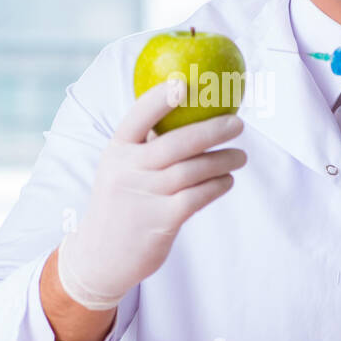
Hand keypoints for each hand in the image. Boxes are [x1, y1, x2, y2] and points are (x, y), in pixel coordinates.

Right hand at [57, 79, 246, 309]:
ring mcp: (144, 197)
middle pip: (176, 144)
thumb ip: (145, 146)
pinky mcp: (160, 222)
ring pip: (192, 171)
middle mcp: (128, 171)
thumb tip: (189, 113)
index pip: (137, 117)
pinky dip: (217, 186)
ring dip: (222, 160)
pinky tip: (227, 180)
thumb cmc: (120, 203)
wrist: (100, 257)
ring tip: (240, 157)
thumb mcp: (120, 169)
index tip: (185, 84)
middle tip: (237, 124)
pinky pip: (197, 197)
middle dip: (211, 130)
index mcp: (116, 151)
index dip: (160, 99)